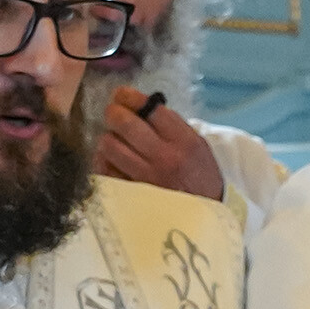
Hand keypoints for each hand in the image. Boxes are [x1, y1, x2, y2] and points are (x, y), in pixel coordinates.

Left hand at [93, 87, 225, 200]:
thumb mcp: (196, 144)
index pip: (150, 109)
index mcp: (184, 142)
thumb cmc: (199, 174)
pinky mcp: (131, 194)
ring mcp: (145, 178)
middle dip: (113, 113)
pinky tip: (115, 161)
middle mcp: (165, 158)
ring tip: (117, 141)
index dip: (130, 97)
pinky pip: (104, 169)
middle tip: (114, 114)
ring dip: (109, 139)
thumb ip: (169, 125)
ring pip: (108, 144)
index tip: (123, 95)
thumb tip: (134, 105)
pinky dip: (105, 161)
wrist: (205, 213)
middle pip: (123, 123)